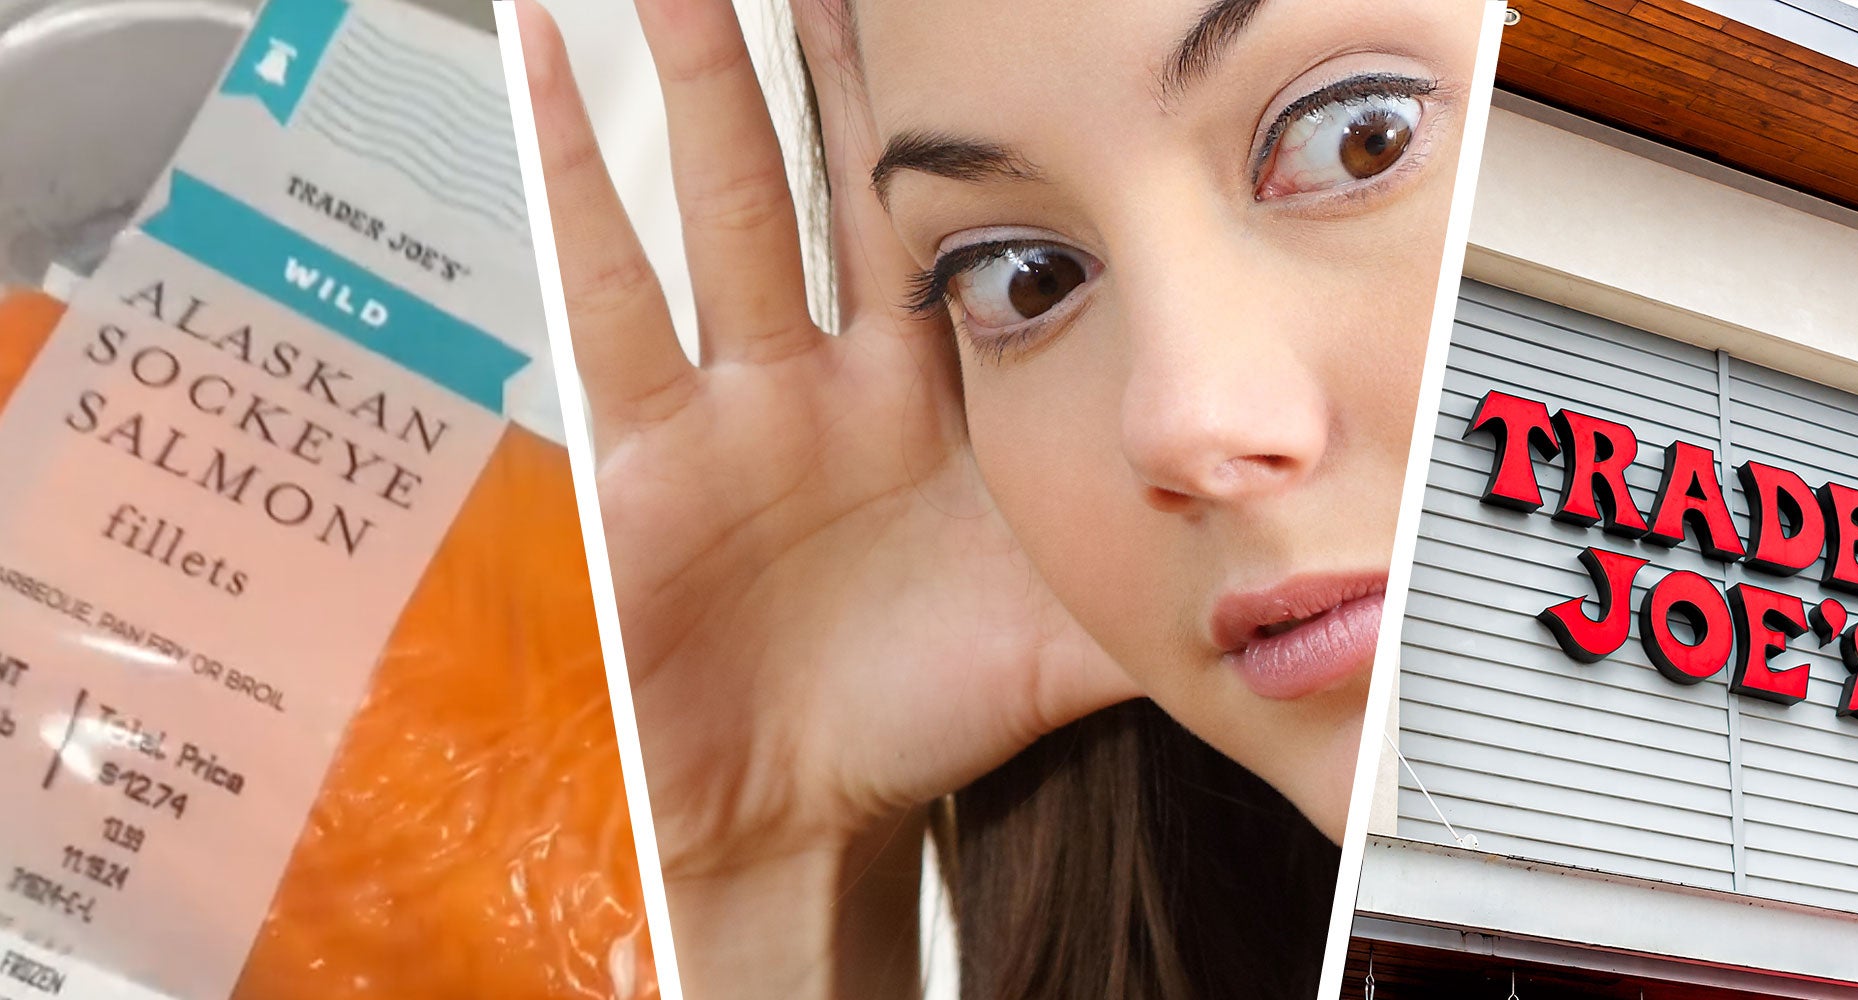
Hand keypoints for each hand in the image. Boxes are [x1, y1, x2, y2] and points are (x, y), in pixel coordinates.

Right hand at [515, 0, 1134, 896]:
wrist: (793, 812)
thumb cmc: (923, 718)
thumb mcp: (1072, 629)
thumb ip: (1175, 563)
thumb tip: (1301, 532)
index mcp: (942, 397)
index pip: (963, 216)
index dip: (970, 114)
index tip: (981, 22)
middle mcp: (842, 374)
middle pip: (839, 174)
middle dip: (832, 55)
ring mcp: (743, 398)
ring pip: (726, 199)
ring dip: (704, 75)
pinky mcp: (651, 443)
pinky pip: (609, 293)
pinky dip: (573, 178)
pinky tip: (546, 69)